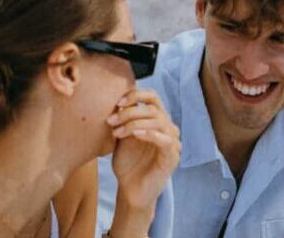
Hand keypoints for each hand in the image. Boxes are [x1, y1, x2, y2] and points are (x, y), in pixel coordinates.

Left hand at [106, 89, 180, 236]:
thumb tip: (117, 101)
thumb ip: (123, 119)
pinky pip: (164, 140)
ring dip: (134, 123)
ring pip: (158, 121)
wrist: (131, 189)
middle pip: (154, 108)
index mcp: (157, 119)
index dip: (136, 94)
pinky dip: (149, 134)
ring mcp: (172, 141)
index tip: (116, 103)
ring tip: (117, 132)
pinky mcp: (172, 156)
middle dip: (130, 111)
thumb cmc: (128, 163)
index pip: (152, 97)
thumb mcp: (122, 136)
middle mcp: (167, 127)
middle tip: (111, 120)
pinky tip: (135, 135)